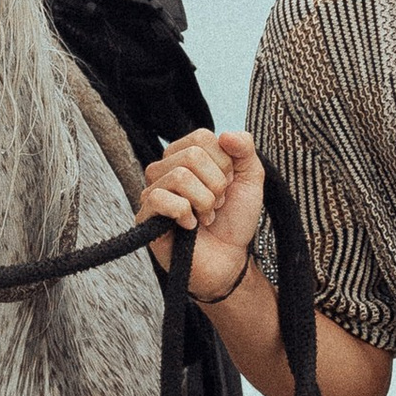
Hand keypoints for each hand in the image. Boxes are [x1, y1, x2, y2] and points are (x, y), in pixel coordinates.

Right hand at [136, 128, 264, 302]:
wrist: (229, 261)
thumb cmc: (234, 220)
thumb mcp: (250, 179)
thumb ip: (245, 149)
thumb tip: (226, 134)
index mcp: (187, 155)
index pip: (202, 138)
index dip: (224, 164)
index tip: (227, 186)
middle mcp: (166, 169)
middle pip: (192, 156)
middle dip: (215, 186)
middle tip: (217, 205)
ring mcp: (153, 192)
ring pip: (178, 177)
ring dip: (203, 202)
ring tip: (206, 217)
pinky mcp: (146, 216)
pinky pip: (159, 198)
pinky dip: (184, 214)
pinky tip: (190, 226)